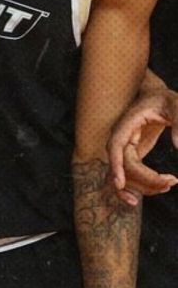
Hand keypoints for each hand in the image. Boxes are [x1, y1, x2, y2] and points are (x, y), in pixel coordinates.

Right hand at [108, 91, 177, 205]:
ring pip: (126, 175)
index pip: (115, 146)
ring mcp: (125, 148)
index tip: (119, 184)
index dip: (115, 165)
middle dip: (146, 179)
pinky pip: (130, 176)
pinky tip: (155, 190)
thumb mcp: (175, 104)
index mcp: (127, 124)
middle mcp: (122, 138)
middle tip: (173, 181)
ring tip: (171, 182)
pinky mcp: (132, 155)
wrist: (155, 97)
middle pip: (125, 166)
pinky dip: (138, 187)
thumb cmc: (164, 99)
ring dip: (145, 186)